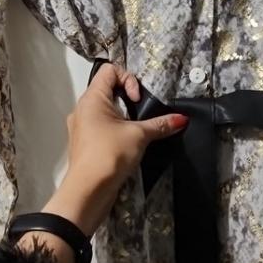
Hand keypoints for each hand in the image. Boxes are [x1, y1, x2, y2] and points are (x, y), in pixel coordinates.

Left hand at [42, 61, 188, 237]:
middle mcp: (82, 109)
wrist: (87, 192)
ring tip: (136, 130)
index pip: (109, 70)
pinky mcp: (84, 144)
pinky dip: (115, 130)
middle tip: (141, 114)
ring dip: (122, 116)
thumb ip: (160, 124)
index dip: (128, 79)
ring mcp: (81, 127)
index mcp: (92, 99)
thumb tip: (182, 119)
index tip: (138, 100)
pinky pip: (101, 127)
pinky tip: (127, 144)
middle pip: (107, 89)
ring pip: (104, 110)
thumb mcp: (139, 136)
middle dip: (128, 98)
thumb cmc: (109, 155)